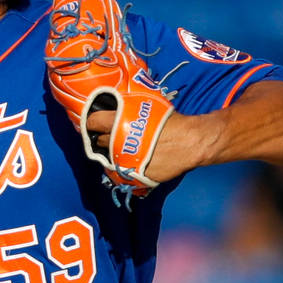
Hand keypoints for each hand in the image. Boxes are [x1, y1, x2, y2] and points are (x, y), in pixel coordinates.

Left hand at [83, 108, 210, 183]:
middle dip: (103, 138)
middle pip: (99, 141)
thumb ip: (129, 110)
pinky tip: (131, 162)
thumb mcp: (148, 107)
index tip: (95, 123)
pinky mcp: (134, 174)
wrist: (189, 142)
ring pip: (108, 159)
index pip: (93, 121)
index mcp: (119, 122)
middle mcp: (117, 142)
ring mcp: (124, 160)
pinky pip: (121, 172)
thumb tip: (118, 109)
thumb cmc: (171, 121)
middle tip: (111, 136)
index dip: (92, 122)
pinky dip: (124, 167)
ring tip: (122, 150)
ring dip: (112, 154)